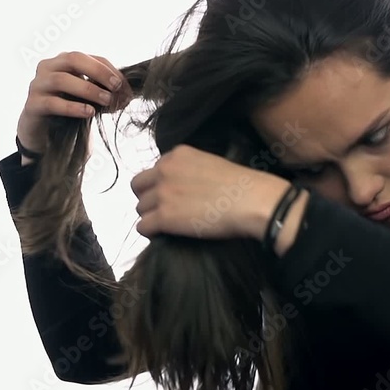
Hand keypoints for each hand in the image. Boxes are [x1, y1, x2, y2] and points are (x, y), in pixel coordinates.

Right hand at [16, 52, 132, 161]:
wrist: (44, 133)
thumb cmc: (69, 109)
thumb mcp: (89, 97)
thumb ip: (105, 91)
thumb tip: (128, 95)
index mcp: (63, 61)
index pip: (89, 58)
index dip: (109, 69)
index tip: (124, 86)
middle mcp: (47, 68)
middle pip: (72, 59)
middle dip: (98, 71)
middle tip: (116, 87)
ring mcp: (37, 85)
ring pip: (62, 80)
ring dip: (88, 90)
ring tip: (106, 101)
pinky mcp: (32, 105)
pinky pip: (52, 103)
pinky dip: (73, 107)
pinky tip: (89, 112)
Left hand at [131, 144, 288, 239]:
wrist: (251, 200)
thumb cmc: (241, 184)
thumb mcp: (211, 163)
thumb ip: (190, 169)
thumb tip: (184, 186)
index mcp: (177, 155)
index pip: (154, 169)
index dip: (161, 183)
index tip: (173, 194)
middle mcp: (164, 170)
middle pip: (138, 186)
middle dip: (148, 197)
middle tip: (163, 208)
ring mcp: (162, 194)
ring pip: (140, 208)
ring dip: (151, 216)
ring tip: (168, 223)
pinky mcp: (164, 217)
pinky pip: (143, 227)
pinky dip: (150, 232)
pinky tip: (163, 233)